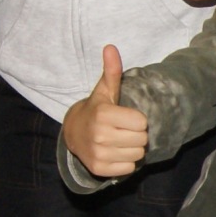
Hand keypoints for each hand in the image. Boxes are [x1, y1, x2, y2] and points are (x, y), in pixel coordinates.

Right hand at [62, 45, 148, 175]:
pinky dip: (125, 163)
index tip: (126, 117)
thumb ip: (112, 71)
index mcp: (104, 114)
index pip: (142, 122)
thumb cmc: (96, 110)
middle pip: (142, 140)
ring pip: (138, 155)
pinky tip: (114, 153)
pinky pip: (129, 169)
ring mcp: (98, 153)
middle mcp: (100, 135)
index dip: (137, 120)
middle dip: (137, 135)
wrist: (73, 134)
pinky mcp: (99, 168)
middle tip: (123, 130)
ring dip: (132, 149)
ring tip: (119, 141)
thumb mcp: (104, 91)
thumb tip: (111, 47)